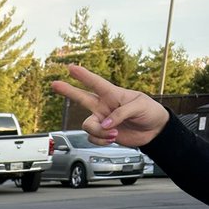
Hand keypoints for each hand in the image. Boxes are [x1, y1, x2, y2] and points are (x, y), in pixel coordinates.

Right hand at [50, 64, 168, 147]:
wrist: (153, 131)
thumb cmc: (149, 112)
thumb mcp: (139, 106)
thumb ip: (120, 114)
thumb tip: (105, 125)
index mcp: (113, 94)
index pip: (96, 83)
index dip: (83, 75)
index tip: (71, 68)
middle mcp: (104, 107)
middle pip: (81, 97)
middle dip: (68, 90)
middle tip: (54, 84)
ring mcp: (102, 121)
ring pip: (88, 126)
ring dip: (99, 132)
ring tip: (114, 134)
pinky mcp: (103, 134)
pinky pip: (93, 138)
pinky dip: (102, 141)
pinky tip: (113, 138)